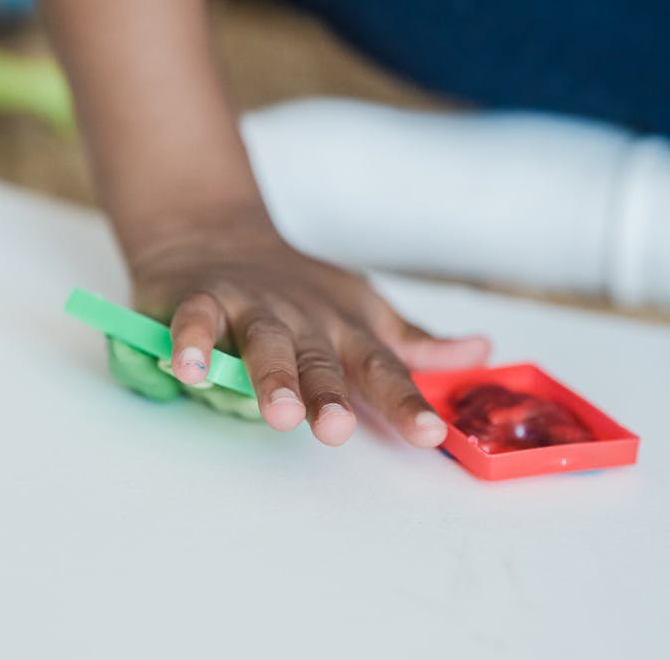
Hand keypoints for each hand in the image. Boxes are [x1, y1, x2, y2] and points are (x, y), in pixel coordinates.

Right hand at [131, 212, 489, 447]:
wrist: (218, 234)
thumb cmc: (299, 289)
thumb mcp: (362, 311)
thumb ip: (412, 343)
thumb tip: (479, 350)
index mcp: (344, 328)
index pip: (381, 367)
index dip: (405, 401)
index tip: (430, 436)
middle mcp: (302, 318)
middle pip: (319, 359)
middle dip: (328, 394)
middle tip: (337, 430)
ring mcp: (252, 306)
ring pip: (264, 341)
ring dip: (271, 375)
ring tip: (279, 413)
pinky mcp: (203, 297)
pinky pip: (196, 320)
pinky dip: (192, 342)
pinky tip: (191, 369)